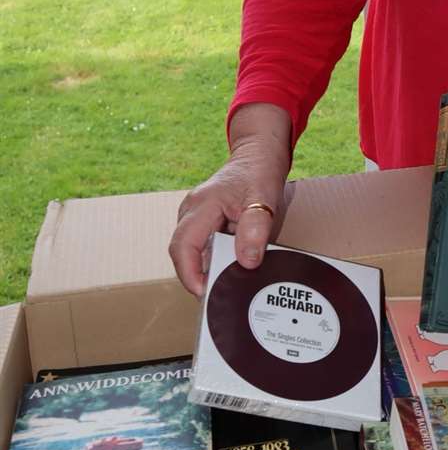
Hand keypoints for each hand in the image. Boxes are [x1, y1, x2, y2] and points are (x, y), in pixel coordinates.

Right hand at [169, 104, 291, 296]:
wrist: (259, 154)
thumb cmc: (259, 172)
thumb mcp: (264, 199)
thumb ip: (255, 229)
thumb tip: (247, 262)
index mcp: (200, 206)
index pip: (182, 246)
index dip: (189, 273)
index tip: (204, 292)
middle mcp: (191, 212)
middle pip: (184, 253)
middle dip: (198, 276)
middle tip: (220, 294)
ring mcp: (195, 216)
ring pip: (193, 251)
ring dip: (208, 267)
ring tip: (228, 283)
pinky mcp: (204, 221)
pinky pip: (204, 245)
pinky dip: (216, 258)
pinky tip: (233, 266)